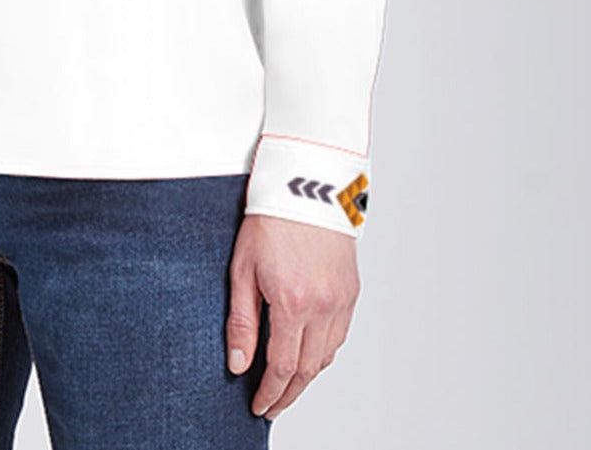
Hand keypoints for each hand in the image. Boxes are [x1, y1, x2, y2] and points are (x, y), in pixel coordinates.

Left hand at [225, 213, 359, 419]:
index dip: (270, 393)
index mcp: (292, 302)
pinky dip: (324, 352)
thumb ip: (241, 321)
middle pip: (307, 369)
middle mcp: (323, 306)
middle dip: (288, 394)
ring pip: (327, 356)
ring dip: (307, 375)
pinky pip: (340, 335)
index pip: (282, 367)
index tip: (259, 406)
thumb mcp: (242, 269)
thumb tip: (238, 363)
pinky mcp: (352, 291)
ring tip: (286, 384)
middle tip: (271, 405)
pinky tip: (308, 353)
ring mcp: (341, 300)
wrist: (305, 184)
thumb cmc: (270, 219)